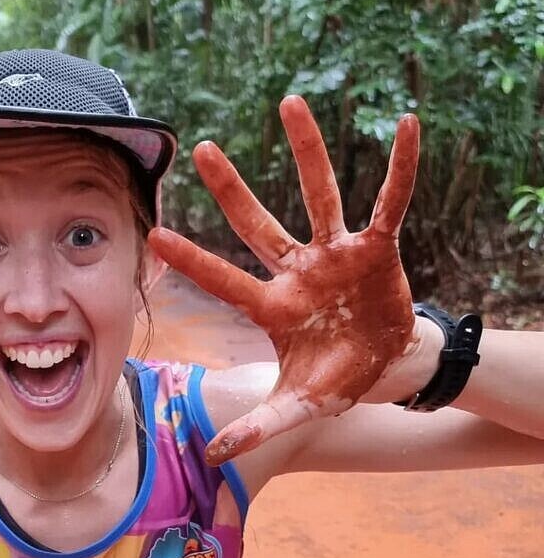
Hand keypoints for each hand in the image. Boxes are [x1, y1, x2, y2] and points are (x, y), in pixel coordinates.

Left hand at [150, 95, 422, 464]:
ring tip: (289, 102)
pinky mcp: (377, 248)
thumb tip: (210, 455)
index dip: (192, 260)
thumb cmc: (335, 379)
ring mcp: (336, 255)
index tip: (154, 235)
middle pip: (257, 223)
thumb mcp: (297, 406)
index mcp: (272, 305)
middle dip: (231, 189)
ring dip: (307, 151)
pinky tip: (403, 126)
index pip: (223, 279)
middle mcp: (297, 271)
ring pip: (319, 194)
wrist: (387, 367)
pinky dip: (399, 169)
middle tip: (199, 148)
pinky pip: (389, 202)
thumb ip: (258, 425)